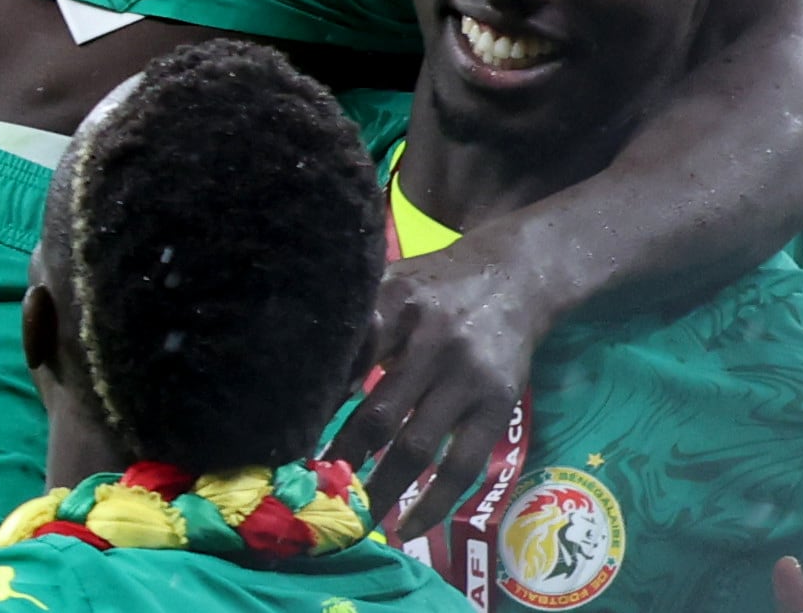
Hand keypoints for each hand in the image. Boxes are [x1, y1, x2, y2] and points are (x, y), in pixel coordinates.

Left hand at [333, 230, 555, 536]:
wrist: (512, 277)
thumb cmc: (433, 288)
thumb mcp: (388, 284)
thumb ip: (354, 325)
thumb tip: (306, 381)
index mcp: (394, 304)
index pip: (349, 356)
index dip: (320, 399)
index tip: (289, 432)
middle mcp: (432, 341)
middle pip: (379, 412)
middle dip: (344, 456)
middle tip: (313, 490)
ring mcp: (469, 378)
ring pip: (418, 446)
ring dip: (383, 489)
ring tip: (356, 518)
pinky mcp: (498, 406)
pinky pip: (464, 465)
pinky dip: (436, 502)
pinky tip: (410, 526)